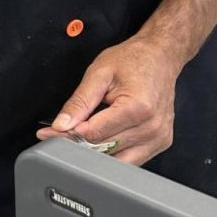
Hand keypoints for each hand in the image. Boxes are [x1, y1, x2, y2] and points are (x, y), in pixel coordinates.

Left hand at [34, 35, 179, 165]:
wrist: (160, 57)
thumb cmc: (132, 60)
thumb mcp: (98, 74)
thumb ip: (78, 102)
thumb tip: (61, 125)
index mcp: (137, 108)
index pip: (94, 134)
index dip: (70, 132)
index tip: (55, 129)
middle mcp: (152, 127)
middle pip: (104, 149)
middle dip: (79, 141)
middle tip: (64, 130)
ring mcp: (159, 138)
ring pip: (117, 160)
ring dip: (96, 151)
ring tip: (85, 132)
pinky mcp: (161, 143)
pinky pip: (132, 159)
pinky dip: (114, 153)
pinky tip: (105, 137)